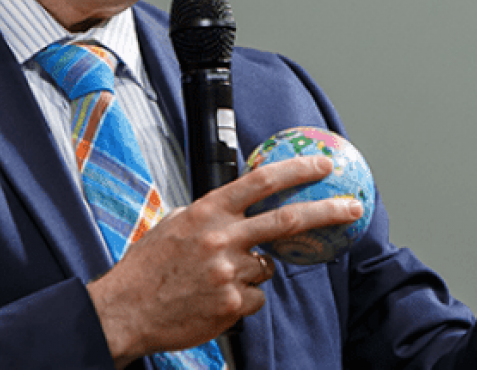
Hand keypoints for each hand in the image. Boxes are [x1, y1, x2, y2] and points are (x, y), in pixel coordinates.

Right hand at [87, 156, 362, 367]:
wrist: (124, 311)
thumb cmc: (147, 268)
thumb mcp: (174, 224)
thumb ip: (209, 214)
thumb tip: (238, 203)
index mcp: (207, 211)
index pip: (262, 181)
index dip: (298, 170)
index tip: (324, 164)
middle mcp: (221, 238)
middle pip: (288, 220)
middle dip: (328, 210)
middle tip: (351, 206)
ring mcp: (228, 273)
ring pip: (267, 267)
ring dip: (256, 269)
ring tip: (220, 276)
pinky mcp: (231, 305)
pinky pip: (254, 297)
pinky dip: (242, 297)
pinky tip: (213, 298)